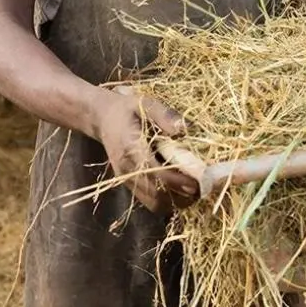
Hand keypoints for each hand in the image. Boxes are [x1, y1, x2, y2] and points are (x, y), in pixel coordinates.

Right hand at [94, 88, 199, 213]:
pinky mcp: (129, 185)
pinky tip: (181, 189)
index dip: (178, 180)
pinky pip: (150, 201)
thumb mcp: (145, 103)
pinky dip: (168, 201)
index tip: (199, 181)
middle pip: (156, 194)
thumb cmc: (127, 109)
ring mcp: (126, 179)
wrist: (102, 118)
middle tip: (203, 187)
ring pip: (154, 203)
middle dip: (182, 195)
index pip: (155, 172)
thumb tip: (184, 129)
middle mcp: (126, 168)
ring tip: (195, 190)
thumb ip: (165, 115)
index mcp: (130, 147)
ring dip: (177, 201)